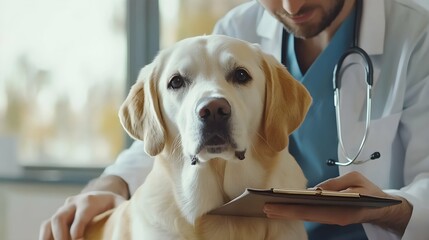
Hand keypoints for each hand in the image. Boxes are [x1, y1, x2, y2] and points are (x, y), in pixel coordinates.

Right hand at [39, 191, 125, 239]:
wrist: (101, 194)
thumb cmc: (113, 204)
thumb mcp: (120, 205)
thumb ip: (123, 211)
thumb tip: (130, 221)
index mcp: (90, 201)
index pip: (80, 216)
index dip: (77, 230)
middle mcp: (73, 203)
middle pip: (59, 218)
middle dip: (60, 235)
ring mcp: (63, 209)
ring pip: (49, 222)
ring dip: (48, 238)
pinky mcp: (58, 215)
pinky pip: (46, 226)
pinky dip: (45, 237)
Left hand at [263, 171, 412, 235]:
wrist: (383, 208)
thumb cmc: (371, 192)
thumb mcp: (357, 181)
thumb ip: (336, 184)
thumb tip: (316, 190)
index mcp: (341, 211)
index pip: (310, 210)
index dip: (290, 208)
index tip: (274, 205)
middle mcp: (334, 218)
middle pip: (304, 215)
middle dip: (283, 212)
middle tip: (263, 208)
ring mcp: (332, 218)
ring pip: (306, 216)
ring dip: (288, 212)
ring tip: (269, 208)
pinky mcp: (331, 216)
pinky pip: (311, 214)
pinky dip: (297, 211)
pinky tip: (285, 208)